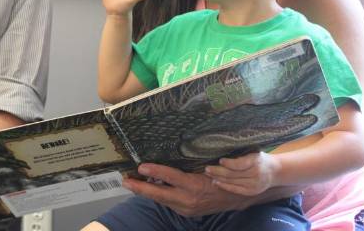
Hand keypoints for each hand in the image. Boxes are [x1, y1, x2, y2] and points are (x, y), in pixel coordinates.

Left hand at [123, 163, 243, 216]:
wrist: (237, 198)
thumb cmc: (223, 175)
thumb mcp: (209, 165)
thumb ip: (191, 162)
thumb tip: (171, 151)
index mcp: (195, 185)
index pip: (171, 177)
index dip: (155, 171)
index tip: (141, 166)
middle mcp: (188, 199)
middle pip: (159, 193)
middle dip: (140, 187)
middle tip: (125, 180)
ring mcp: (186, 208)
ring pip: (161, 199)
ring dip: (145, 191)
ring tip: (130, 183)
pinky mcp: (186, 212)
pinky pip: (168, 202)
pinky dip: (157, 195)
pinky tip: (147, 188)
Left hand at [204, 152, 280, 195]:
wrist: (275, 171)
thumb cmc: (260, 157)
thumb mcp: (254, 151)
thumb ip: (241, 152)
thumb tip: (221, 147)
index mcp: (256, 161)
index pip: (240, 164)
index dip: (229, 163)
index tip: (219, 160)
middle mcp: (256, 174)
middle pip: (233, 174)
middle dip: (218, 171)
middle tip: (206, 168)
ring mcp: (254, 185)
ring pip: (232, 182)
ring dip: (218, 178)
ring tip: (208, 173)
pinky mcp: (251, 192)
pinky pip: (235, 190)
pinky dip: (224, 186)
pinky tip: (216, 182)